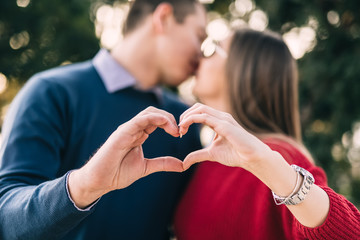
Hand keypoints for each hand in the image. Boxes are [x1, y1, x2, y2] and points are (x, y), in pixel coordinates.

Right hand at [69, 107, 183, 207]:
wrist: (100, 180)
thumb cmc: (118, 173)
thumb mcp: (146, 167)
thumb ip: (163, 163)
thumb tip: (182, 165)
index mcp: (139, 134)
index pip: (157, 120)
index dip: (171, 124)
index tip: (180, 134)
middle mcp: (134, 129)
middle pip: (155, 113)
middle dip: (170, 118)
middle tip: (180, 131)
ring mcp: (128, 129)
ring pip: (149, 113)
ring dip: (165, 117)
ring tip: (175, 129)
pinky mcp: (122, 132)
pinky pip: (139, 120)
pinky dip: (154, 118)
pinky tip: (164, 123)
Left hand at [179, 103, 272, 170]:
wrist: (252, 158)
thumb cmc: (235, 154)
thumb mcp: (211, 154)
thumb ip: (197, 155)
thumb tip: (184, 163)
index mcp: (218, 120)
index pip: (199, 111)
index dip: (187, 118)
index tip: (180, 132)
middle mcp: (220, 116)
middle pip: (197, 107)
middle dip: (185, 115)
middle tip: (179, 129)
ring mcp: (223, 118)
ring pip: (200, 109)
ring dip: (186, 117)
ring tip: (181, 129)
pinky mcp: (224, 124)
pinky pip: (204, 117)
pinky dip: (190, 120)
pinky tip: (184, 128)